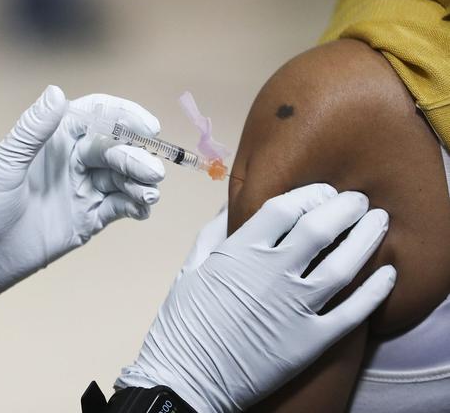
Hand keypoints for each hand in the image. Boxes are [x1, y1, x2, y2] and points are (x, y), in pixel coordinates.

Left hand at [0, 86, 164, 308]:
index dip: (124, 115)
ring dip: (140, 182)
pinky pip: (119, 206)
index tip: (146, 126)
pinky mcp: (87, 219)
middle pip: (115, 148)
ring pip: (122, 177)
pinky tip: (143, 209)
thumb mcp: (4, 165)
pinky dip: (136, 205)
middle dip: (136, 156)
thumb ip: (32, 130)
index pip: (97, 114)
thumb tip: (57, 91)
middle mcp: (72, 159)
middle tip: (151, 172)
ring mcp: (82, 189)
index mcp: (52, 137)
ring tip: (150, 193)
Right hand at [116, 184, 396, 412]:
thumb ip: (214, 233)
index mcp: (238, 252)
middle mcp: (270, 273)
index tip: (323, 192)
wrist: (185, 378)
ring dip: (366, 238)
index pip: (284, 207)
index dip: (309, 194)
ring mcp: (293, 308)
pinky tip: (387, 273)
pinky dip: (374, 290)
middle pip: (319, 227)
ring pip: (343, 264)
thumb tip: (231, 205)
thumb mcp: (191, 268)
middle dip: (344, 207)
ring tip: (378, 223)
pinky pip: (353, 312)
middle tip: (358, 200)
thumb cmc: (183, 323)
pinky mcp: (311, 341)